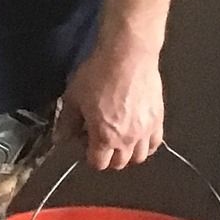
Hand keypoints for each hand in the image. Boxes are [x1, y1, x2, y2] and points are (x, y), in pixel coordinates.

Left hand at [57, 44, 163, 170]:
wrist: (127, 55)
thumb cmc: (99, 74)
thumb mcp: (74, 97)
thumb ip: (67, 122)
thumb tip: (61, 138)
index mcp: (104, 137)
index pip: (97, 163)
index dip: (88, 155)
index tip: (84, 140)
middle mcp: (127, 139)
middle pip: (119, 164)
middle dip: (107, 157)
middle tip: (99, 138)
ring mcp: (146, 130)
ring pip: (139, 157)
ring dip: (127, 154)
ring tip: (118, 138)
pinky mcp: (158, 119)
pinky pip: (155, 143)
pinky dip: (145, 145)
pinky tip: (137, 135)